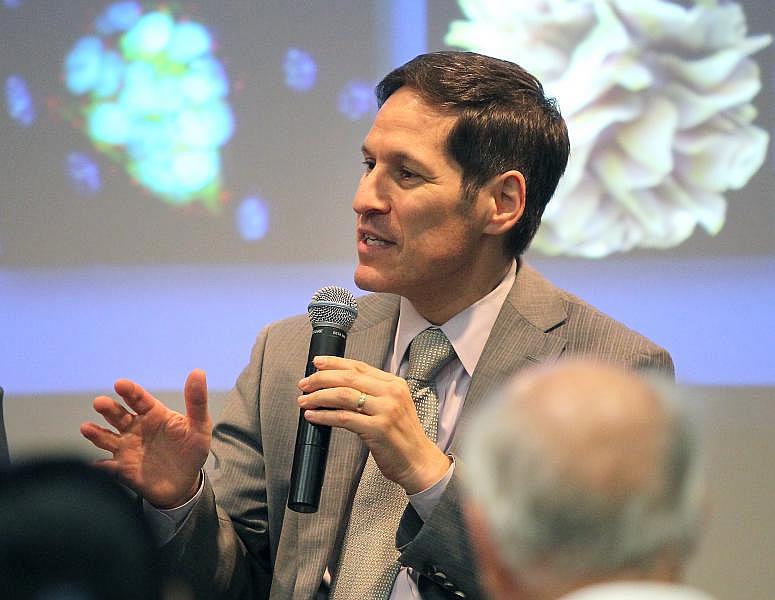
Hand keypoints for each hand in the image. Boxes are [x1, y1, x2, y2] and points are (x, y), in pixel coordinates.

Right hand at [80, 369, 211, 507]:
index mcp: (154, 414)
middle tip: (100, 402)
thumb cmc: (192, 449)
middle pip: (119, 415)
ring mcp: (127, 449)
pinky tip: (95, 465)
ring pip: (107, 438)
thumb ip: (197, 401)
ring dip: (96, 434)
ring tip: (86, 428)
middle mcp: (136, 429)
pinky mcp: (123, 470)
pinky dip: (101, 467)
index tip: (120, 384)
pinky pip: (108, 468)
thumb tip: (198, 372)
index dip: (130, 391)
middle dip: (108, 408)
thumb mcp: (199, 425)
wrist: (185, 483)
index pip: (139, 399)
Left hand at [297, 356, 450, 493]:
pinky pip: (343, 418)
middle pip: (348, 377)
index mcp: (394, 384)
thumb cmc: (402, 437)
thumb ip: (372, 393)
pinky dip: (324, 416)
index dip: (334, 363)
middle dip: (321, 379)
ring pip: (343, 395)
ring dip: (319, 396)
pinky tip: (313, 416)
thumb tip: (337, 385)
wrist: (419, 462)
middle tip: (304, 384)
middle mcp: (391, 393)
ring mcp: (386, 410)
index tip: (317, 363)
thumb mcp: (392, 406)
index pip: (359, 366)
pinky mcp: (378, 429)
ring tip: (304, 400)